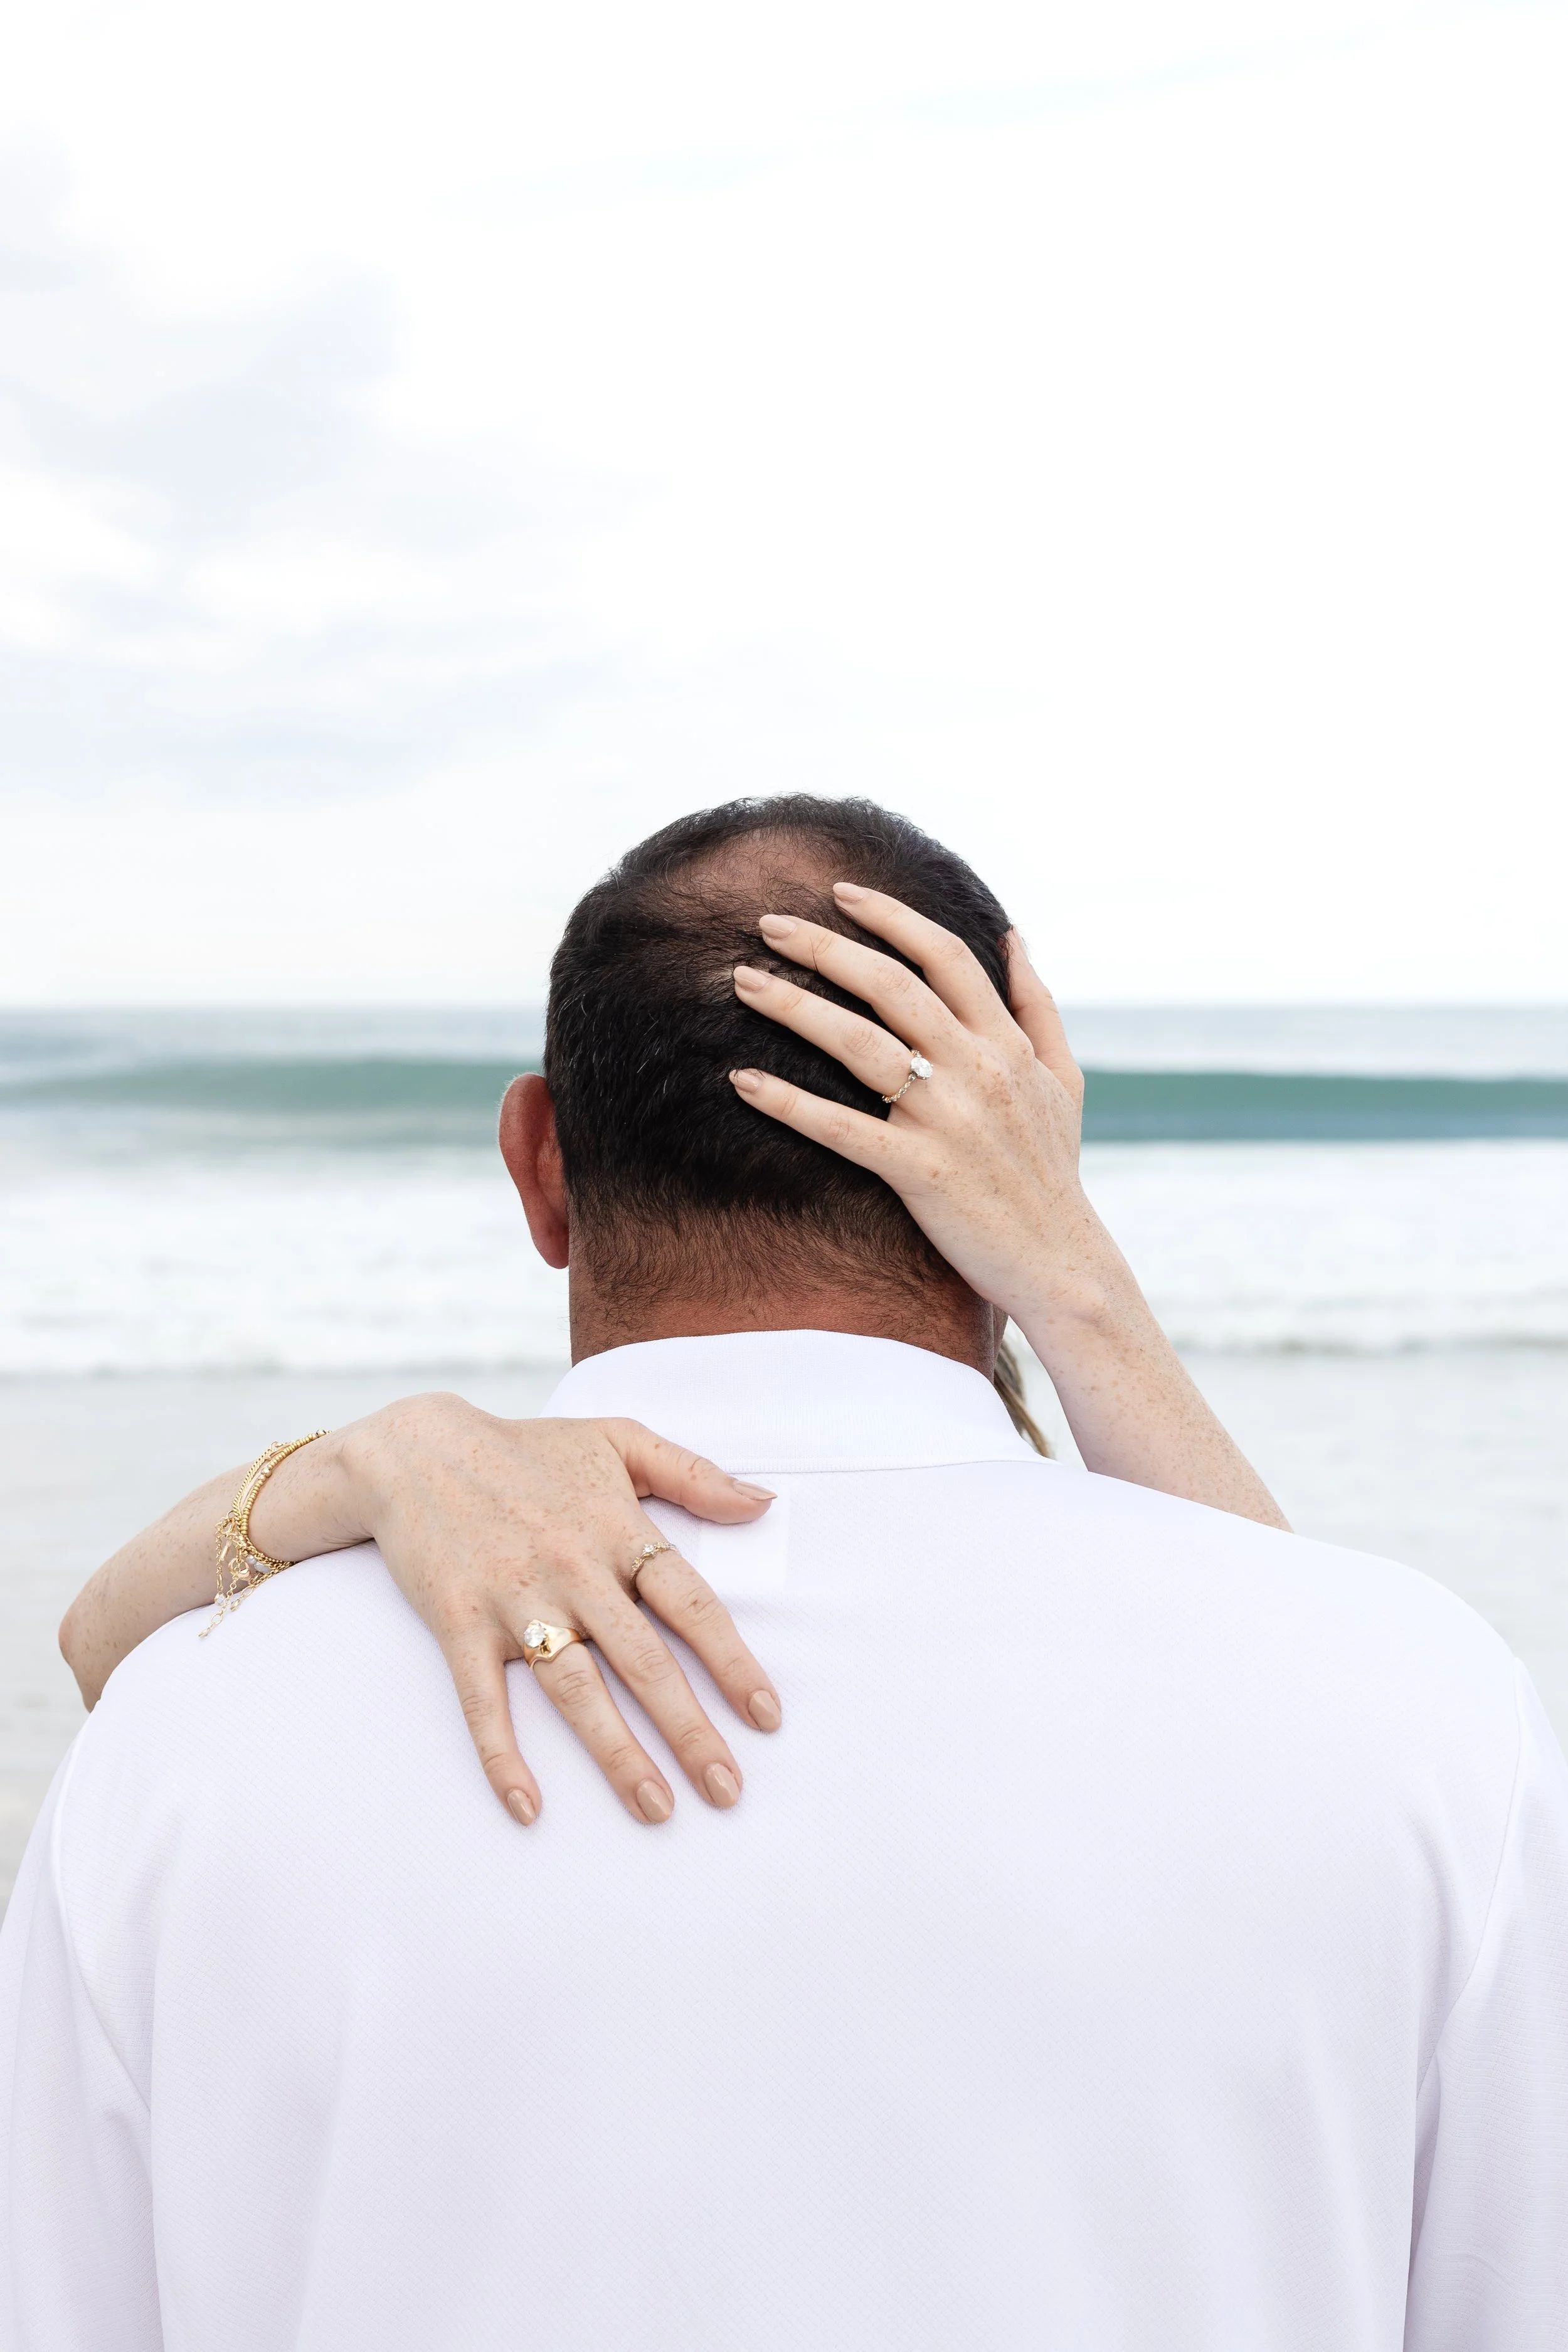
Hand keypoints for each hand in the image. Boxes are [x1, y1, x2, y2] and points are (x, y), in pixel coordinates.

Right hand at [335, 1397, 782, 1827]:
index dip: (732, 1663)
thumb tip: (764, 1502)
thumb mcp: (618, 1438)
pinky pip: (482, 1700)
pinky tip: (527, 1807)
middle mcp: (574, 1569)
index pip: (692, 1604)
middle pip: (644, 1661)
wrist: (415, 1449)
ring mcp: (514, 1600)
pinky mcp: (458, 1624)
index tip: (766, 1716)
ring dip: (617, 1755)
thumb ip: (695, 1473)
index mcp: (618, 1529)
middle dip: (690, 1731)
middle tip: (727, 1790)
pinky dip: (502, 1755)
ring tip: (657, 1809)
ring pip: (575, 1690)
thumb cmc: (526, 1449)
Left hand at [727, 882, 1114, 1331]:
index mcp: (1006, 1044)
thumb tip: (1015, 936)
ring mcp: (947, 1120)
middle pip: (891, 985)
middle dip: (825, 947)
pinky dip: (788, 1103)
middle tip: (768, 924)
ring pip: (859, 1043)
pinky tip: (742, 1080)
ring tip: (743, 982)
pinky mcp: (918, 1172)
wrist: (1061, 1263)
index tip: (839, 892)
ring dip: (794, 1007)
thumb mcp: (1064, 1080)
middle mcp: (977, 1070)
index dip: (890, 917)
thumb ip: (1037, 1005)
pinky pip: (841, 1129)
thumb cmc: (1053, 1172)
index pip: (944, 956)